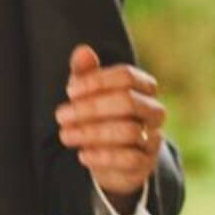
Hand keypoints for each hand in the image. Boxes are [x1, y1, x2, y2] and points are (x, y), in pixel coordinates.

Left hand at [55, 44, 165, 207]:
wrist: (113, 161)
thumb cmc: (100, 118)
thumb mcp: (89, 94)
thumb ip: (86, 73)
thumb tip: (82, 51)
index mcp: (143, 88)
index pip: (126, 76)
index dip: (97, 81)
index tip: (69, 91)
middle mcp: (153, 111)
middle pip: (127, 101)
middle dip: (90, 107)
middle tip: (61, 115)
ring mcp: (152, 138)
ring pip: (128, 131)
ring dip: (91, 132)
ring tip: (65, 135)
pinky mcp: (146, 163)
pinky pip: (130, 159)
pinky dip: (103, 156)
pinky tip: (82, 155)